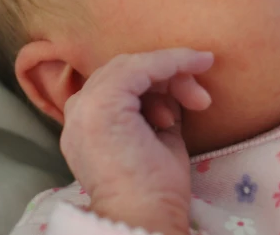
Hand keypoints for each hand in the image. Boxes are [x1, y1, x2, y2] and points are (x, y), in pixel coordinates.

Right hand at [59, 49, 213, 234]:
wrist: (147, 216)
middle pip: (126, 71)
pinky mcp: (101, 104)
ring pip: (132, 66)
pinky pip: (138, 67)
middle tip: (200, 99)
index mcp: (88, 124)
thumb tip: (176, 86)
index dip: (159, 82)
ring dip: (172, 73)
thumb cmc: (156, 189)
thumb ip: (160, 109)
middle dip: (168, 78)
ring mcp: (85, 108)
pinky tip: (193, 67)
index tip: (195, 95)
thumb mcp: (160, 138)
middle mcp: (79, 113)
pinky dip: (169, 62)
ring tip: (199, 100)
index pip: (122, 84)